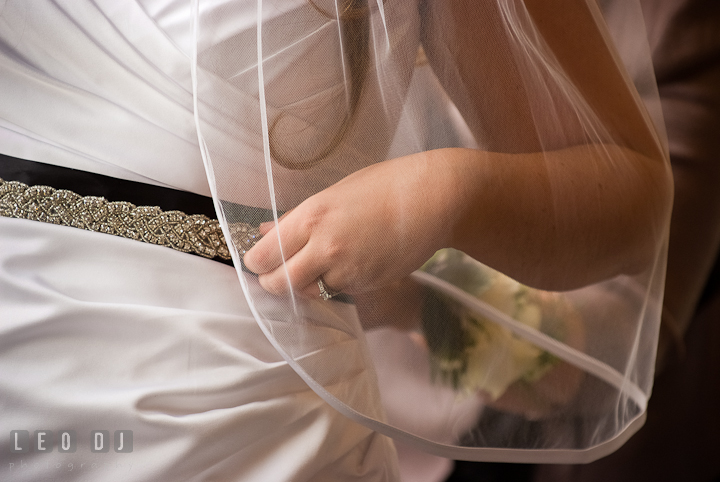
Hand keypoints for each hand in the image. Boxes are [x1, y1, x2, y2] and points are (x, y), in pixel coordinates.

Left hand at [243, 153, 459, 298]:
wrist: (433, 199)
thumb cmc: (384, 187)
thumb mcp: (335, 194)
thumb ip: (297, 218)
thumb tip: (265, 232)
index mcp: (312, 216)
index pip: (264, 256)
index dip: (257, 262)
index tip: (259, 261)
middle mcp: (325, 246)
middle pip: (278, 283)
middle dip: (273, 282)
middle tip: (278, 274)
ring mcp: (347, 269)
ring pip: (309, 292)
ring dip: (307, 284)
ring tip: (321, 262)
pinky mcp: (367, 284)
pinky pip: (338, 291)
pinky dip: (336, 283)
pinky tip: (350, 262)